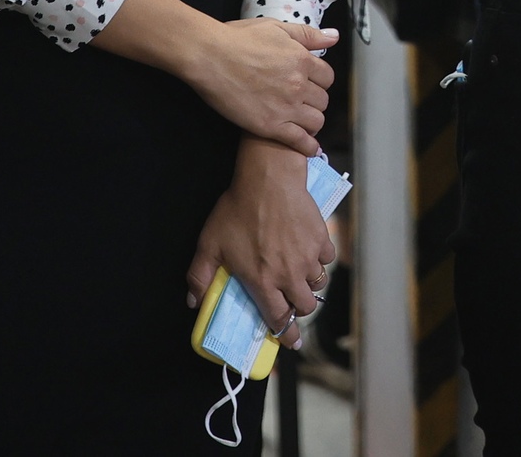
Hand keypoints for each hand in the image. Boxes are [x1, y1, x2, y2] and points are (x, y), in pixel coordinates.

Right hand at [185, 16, 338, 155]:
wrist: (210, 57)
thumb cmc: (238, 39)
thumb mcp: (276, 28)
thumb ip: (307, 34)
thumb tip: (334, 37)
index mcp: (302, 60)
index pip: (327, 77)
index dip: (319, 80)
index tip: (311, 83)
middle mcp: (299, 85)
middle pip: (322, 100)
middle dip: (314, 101)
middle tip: (303, 102)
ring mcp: (286, 107)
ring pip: (315, 121)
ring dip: (311, 121)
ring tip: (302, 121)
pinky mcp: (270, 126)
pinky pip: (299, 141)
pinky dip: (308, 146)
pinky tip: (309, 148)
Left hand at [188, 138, 334, 344]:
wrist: (268, 179)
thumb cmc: (238, 209)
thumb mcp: (210, 244)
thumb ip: (200, 277)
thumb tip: (194, 302)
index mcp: (263, 282)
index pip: (279, 319)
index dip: (286, 335)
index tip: (291, 342)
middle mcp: (290, 275)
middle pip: (306, 306)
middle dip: (300, 309)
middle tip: (291, 300)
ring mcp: (308, 257)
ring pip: (318, 283)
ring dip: (309, 283)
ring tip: (298, 273)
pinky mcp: (321, 238)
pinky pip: (326, 258)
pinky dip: (319, 259)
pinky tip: (307, 250)